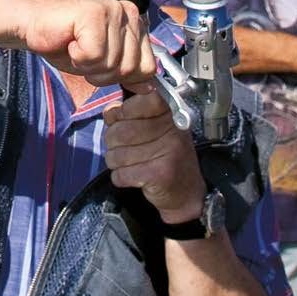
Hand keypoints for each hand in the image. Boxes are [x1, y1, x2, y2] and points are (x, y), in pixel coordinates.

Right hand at [19, 0, 156, 89]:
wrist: (33, 28)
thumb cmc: (65, 45)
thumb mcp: (101, 66)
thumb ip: (126, 74)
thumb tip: (150, 87)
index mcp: (136, 25)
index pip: (147, 67)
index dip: (120, 76)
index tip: (99, 62)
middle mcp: (129, 14)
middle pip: (130, 68)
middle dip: (102, 73)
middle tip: (84, 55)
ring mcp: (114, 11)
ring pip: (113, 64)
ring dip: (88, 65)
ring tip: (76, 47)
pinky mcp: (96, 13)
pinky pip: (95, 55)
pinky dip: (78, 57)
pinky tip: (70, 41)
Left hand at [103, 89, 206, 221]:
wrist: (186, 192)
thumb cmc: (165, 156)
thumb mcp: (152, 128)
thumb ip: (129, 115)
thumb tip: (110, 112)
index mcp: (169, 112)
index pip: (134, 102)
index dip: (121, 114)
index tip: (126, 121)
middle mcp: (172, 129)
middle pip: (118, 131)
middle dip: (113, 143)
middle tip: (126, 149)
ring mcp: (168, 151)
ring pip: (116, 155)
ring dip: (117, 163)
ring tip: (132, 164)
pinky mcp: (160, 174)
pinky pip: (120, 174)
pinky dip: (121, 178)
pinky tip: (135, 176)